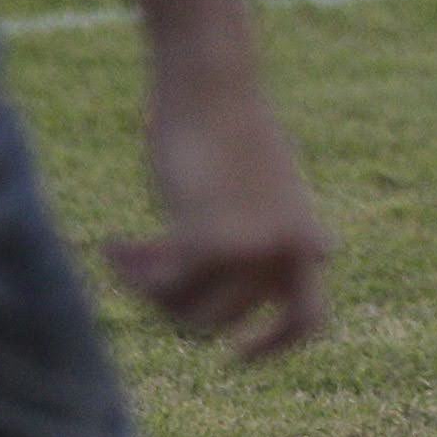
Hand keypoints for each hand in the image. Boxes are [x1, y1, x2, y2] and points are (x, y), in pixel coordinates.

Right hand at [104, 88, 330, 359]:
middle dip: (177, 311)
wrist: (213, 81)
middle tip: (147, 284)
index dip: (273, 346)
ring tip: (126, 255)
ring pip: (187, 313)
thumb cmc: (231, 123)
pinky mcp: (210, 240)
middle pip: (221, 324)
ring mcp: (253, 249)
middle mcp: (287, 252)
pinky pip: (160, 286)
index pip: (308, 322)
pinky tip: (111, 246)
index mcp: (305, 239)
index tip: (234, 355)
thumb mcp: (269, 185)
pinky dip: (131, 271)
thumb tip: (324, 252)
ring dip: (147, 289)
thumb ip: (281, 228)